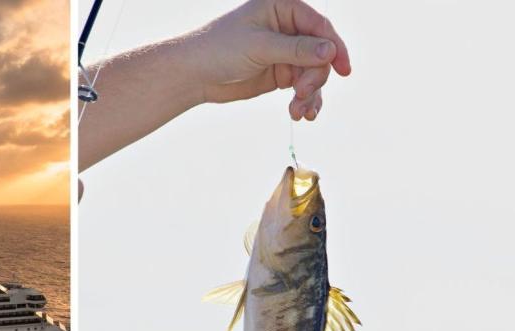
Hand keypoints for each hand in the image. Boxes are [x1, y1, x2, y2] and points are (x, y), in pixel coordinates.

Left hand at [184, 0, 350, 120]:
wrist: (193, 74)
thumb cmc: (219, 49)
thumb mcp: (259, 47)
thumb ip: (296, 49)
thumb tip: (330, 51)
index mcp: (283, 8)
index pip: (320, 27)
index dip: (334, 48)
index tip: (343, 70)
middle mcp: (287, 28)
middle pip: (319, 53)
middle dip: (315, 77)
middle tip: (302, 95)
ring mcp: (285, 52)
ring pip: (313, 73)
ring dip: (310, 94)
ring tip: (298, 112)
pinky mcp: (280, 73)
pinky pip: (302, 85)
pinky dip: (305, 100)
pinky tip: (302, 114)